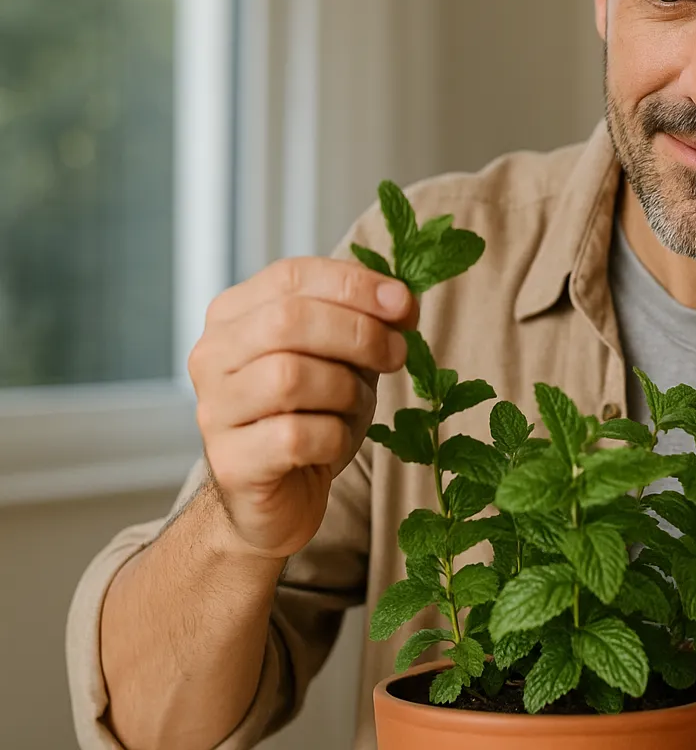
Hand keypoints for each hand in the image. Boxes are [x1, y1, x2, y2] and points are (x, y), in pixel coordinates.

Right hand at [188, 257, 417, 558]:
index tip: (404, 305)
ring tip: (355, 406)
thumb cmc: (313, 416)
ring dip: (346, 390)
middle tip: (397, 355)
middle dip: (359, 334)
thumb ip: (363, 321)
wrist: (280, 498)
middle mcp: (212, 355)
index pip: (292, 276)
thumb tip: (401, 300)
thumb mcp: (342, 357)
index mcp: (234, 315)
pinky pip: (295, 436)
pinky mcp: (231, 462)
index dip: (355, 284)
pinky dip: (334, 436)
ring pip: (290, 377)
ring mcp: (214, 409)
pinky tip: (334, 443)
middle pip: (289, 321)